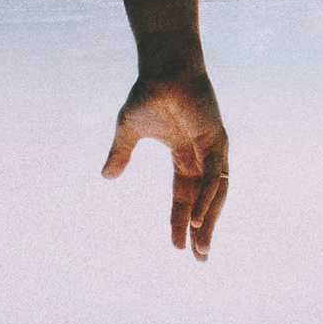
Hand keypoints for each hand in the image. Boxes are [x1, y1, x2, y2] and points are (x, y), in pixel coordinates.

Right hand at [102, 68, 228, 258]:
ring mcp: (213, 149)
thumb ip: (120, 154)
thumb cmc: (149, 92)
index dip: (179, 221)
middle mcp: (202, 157)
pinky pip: (213, 177)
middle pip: (204, 202)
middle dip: (200, 230)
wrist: (163, 65)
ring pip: (214, 194)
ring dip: (207, 221)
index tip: (176, 248)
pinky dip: (207, 198)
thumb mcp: (128, 130)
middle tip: (199, 258)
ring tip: (199, 247)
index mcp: (185, 157)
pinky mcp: (217, 140)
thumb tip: (105, 177)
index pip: (184, 196)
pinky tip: (197, 219)